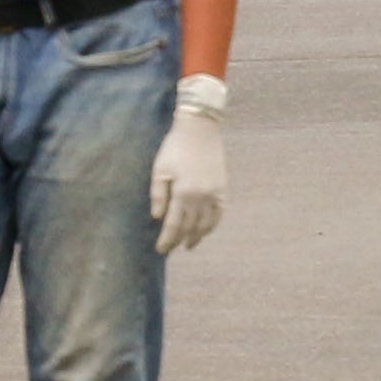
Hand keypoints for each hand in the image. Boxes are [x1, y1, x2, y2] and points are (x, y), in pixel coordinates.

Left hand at [150, 76, 229, 254]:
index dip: (167, 240)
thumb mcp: (160, 170)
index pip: (173, 225)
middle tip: (171, 249)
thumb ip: (158, 196)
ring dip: (197, 236)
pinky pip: (219, 213)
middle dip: (179, 240)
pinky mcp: (222, 188)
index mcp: (183, 193)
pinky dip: (212, 225)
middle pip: (189, 227)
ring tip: (188, 244)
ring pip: (206, 224)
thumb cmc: (175, 148)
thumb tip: (158, 218)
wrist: (200, 130)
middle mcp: (201, 197)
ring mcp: (214, 194)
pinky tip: (205, 229)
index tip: (161, 250)